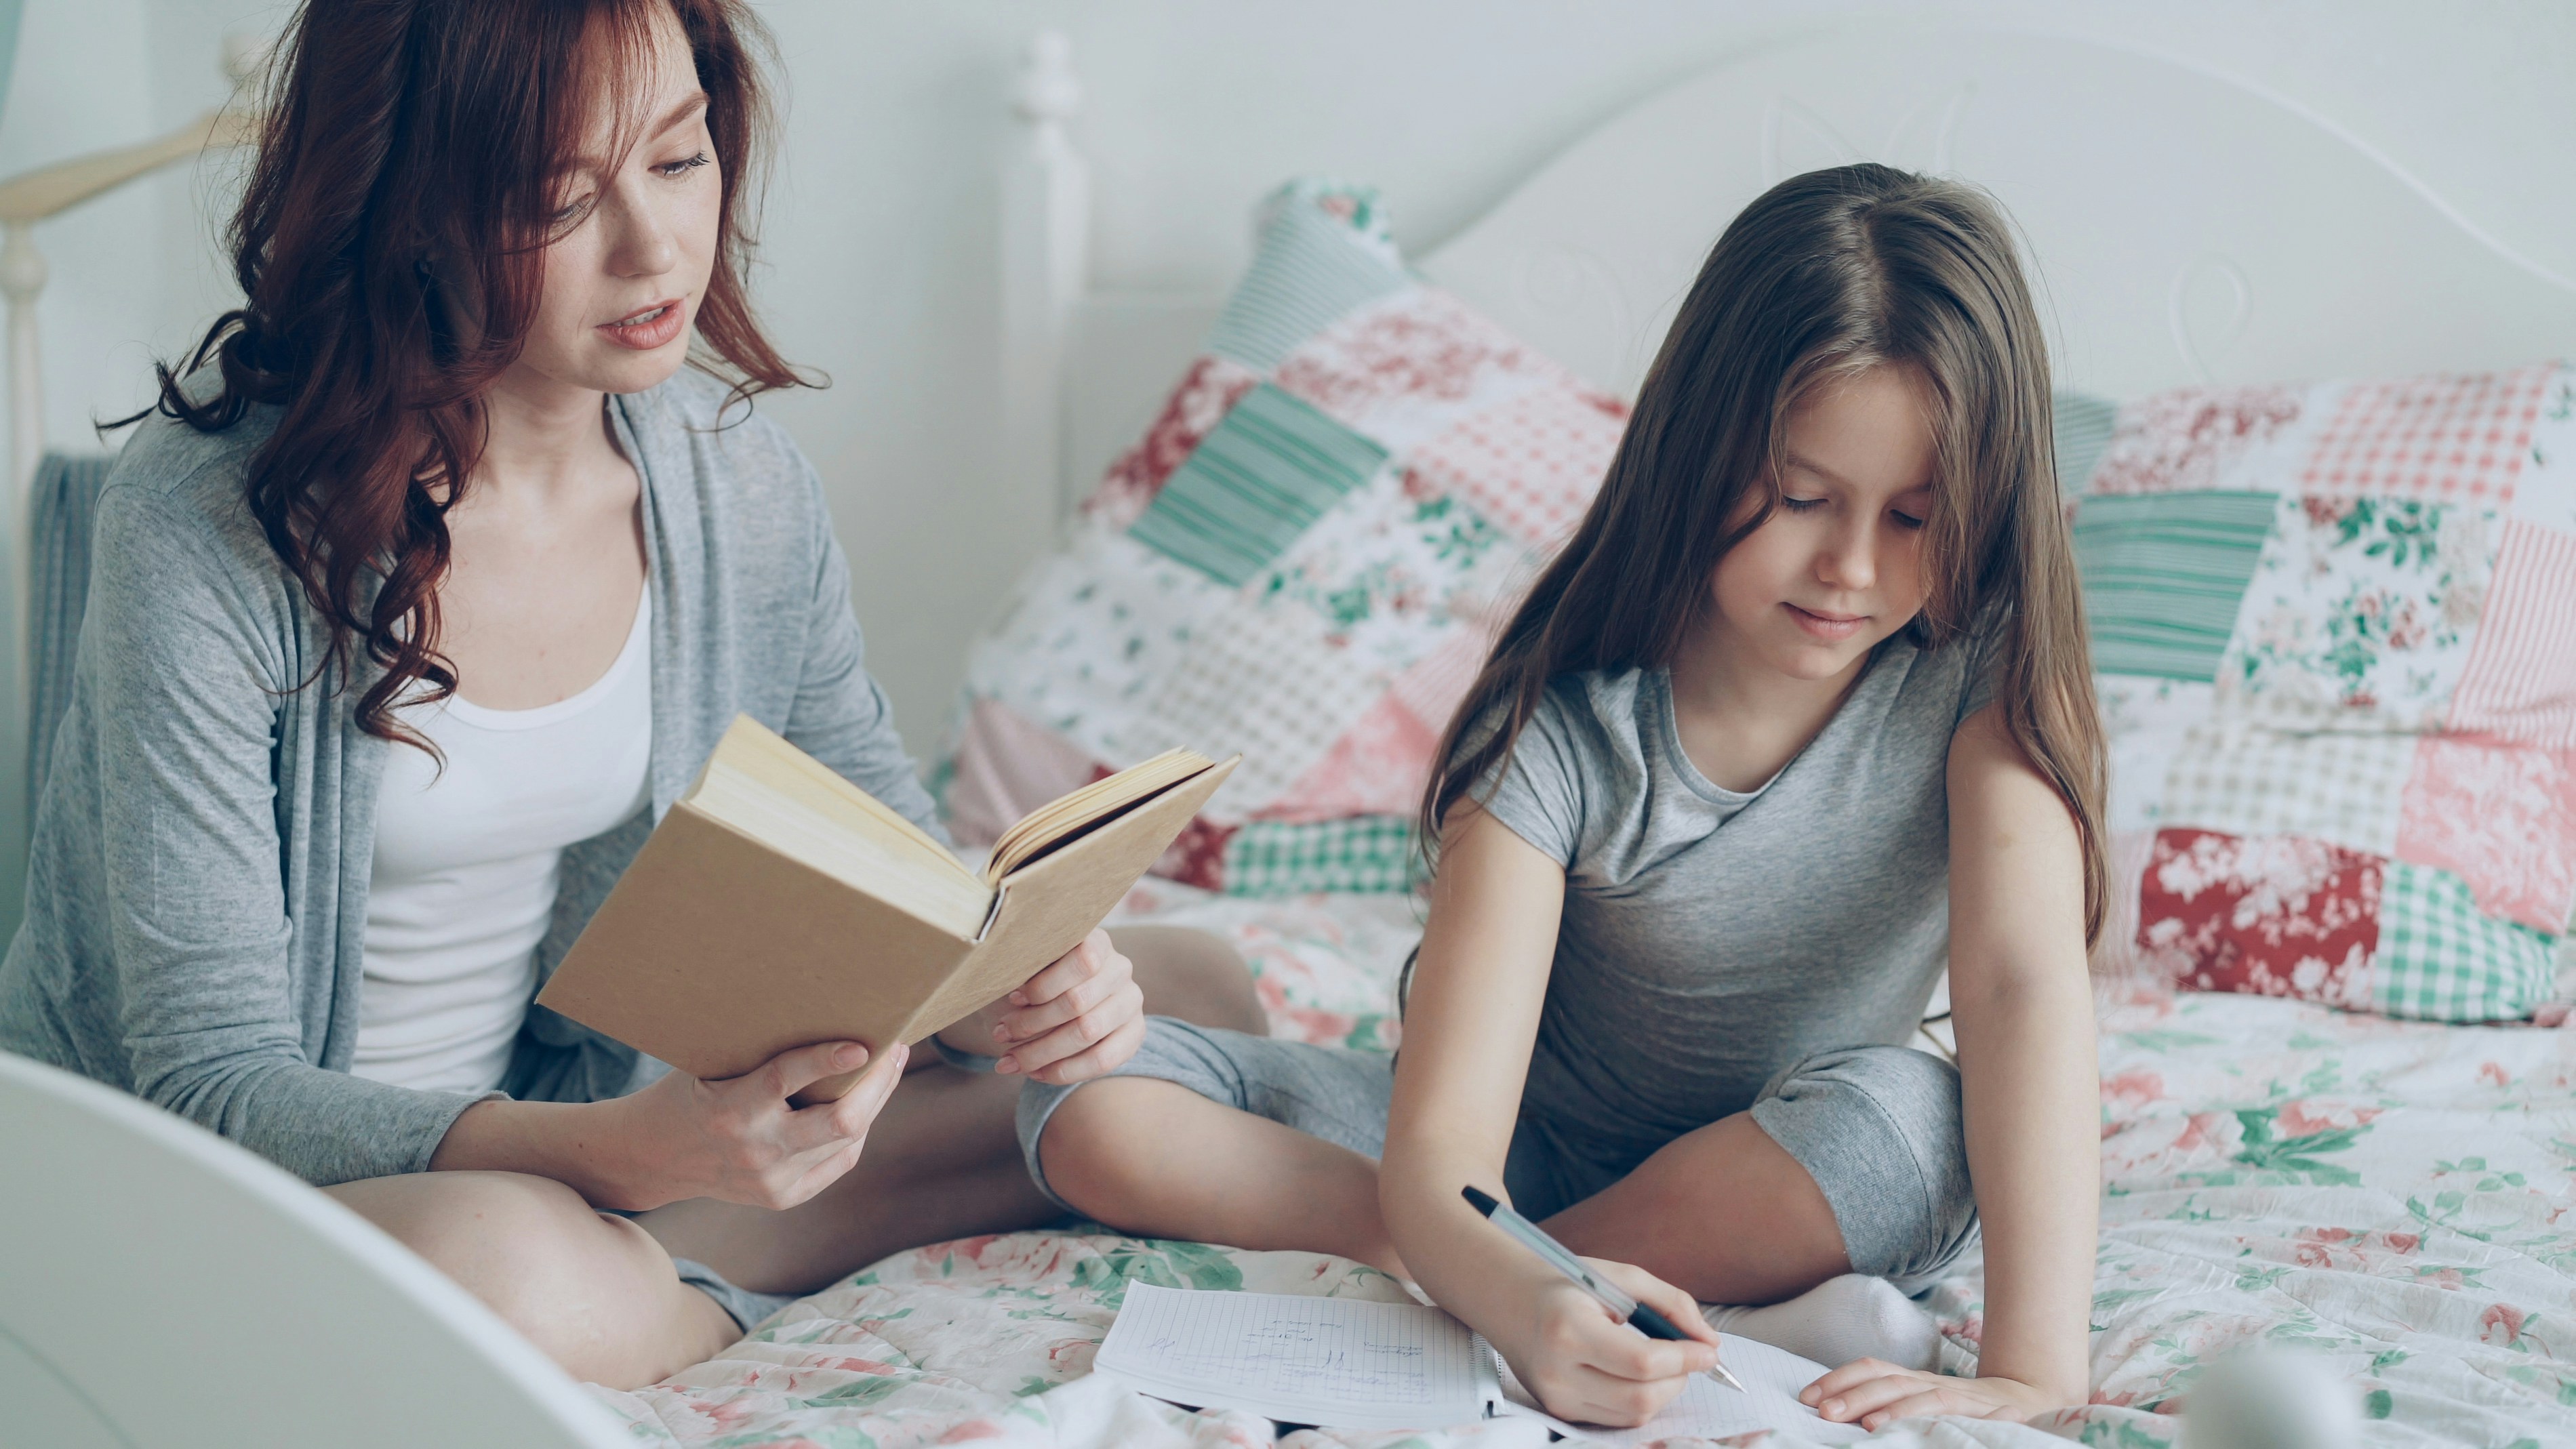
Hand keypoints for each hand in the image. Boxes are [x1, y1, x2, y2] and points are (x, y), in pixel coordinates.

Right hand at [619, 1038, 908, 1209]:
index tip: (862, 1047)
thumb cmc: (690, 1091)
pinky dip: (856, 1133)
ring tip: (889, 1069)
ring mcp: (772, 1180)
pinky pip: (839, 1162)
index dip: (825, 1061)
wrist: (655, 1156)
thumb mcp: (711, 1065)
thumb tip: (822, 1009)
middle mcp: (755, 1150)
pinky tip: (866, 1105)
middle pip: (839, 1123)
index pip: (784, 1080)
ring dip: (875, 1103)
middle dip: (877, 1084)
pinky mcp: (784, 1197)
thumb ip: (760, 1052)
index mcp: (729, 1109)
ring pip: (847, 1142)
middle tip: (895, 1049)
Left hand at [956, 928, 1146, 1084]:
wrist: (1048, 1006)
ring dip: (1041, 1052)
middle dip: (1031, 1023)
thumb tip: (1002, 974)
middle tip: (1000, 1034)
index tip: (1011, 998)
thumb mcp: (1022, 967)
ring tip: (1009, 1061)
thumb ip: (1019, 966)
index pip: (1083, 959)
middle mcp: (1120, 968)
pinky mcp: (1134, 1033)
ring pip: (1087, 1032)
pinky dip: (1063, 1071)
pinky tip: (1036, 1073)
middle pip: (1078, 1001)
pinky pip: (1103, 1060)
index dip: (1044, 984)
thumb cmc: (1029, 982)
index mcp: (1096, 941)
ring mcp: (1131, 1001)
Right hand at [1489, 1259, 1721, 1427]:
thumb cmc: (1566, 1282)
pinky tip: (1640, 1376)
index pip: (1641, 1362)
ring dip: (1664, 1392)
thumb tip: (1709, 1340)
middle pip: (1641, 1397)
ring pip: (1634, 1415)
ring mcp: (1555, 1396)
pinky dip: (1641, 1401)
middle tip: (1691, 1355)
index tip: (1709, 1350)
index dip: (1685, 1359)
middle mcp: (1558, 1370)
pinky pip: (1617, 1419)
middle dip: (1680, 1379)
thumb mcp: (1618, 1277)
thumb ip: (1671, 1303)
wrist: (1507, 1299)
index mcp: (1569, 1327)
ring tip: (1665, 1363)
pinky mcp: (1559, 1410)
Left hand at [1799, 1362, 2054, 1430]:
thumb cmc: (1968, 1410)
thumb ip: (1893, 1404)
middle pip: (1885, 1379)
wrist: (2032, 1400)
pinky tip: (1895, 1426)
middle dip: (1850, 1393)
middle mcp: (1930, 1383)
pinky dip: (1918, 1416)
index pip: (1872, 1368)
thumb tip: (1836, 1411)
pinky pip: (1944, 1412)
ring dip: (1881, 1406)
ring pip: (1914, 1394)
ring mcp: (1956, 1396)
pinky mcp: (1980, 1412)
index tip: (1806, 1394)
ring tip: (1855, 1422)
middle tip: (1820, 1410)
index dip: (1838, 1378)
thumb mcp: (1926, 1404)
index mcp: (1915, 1380)